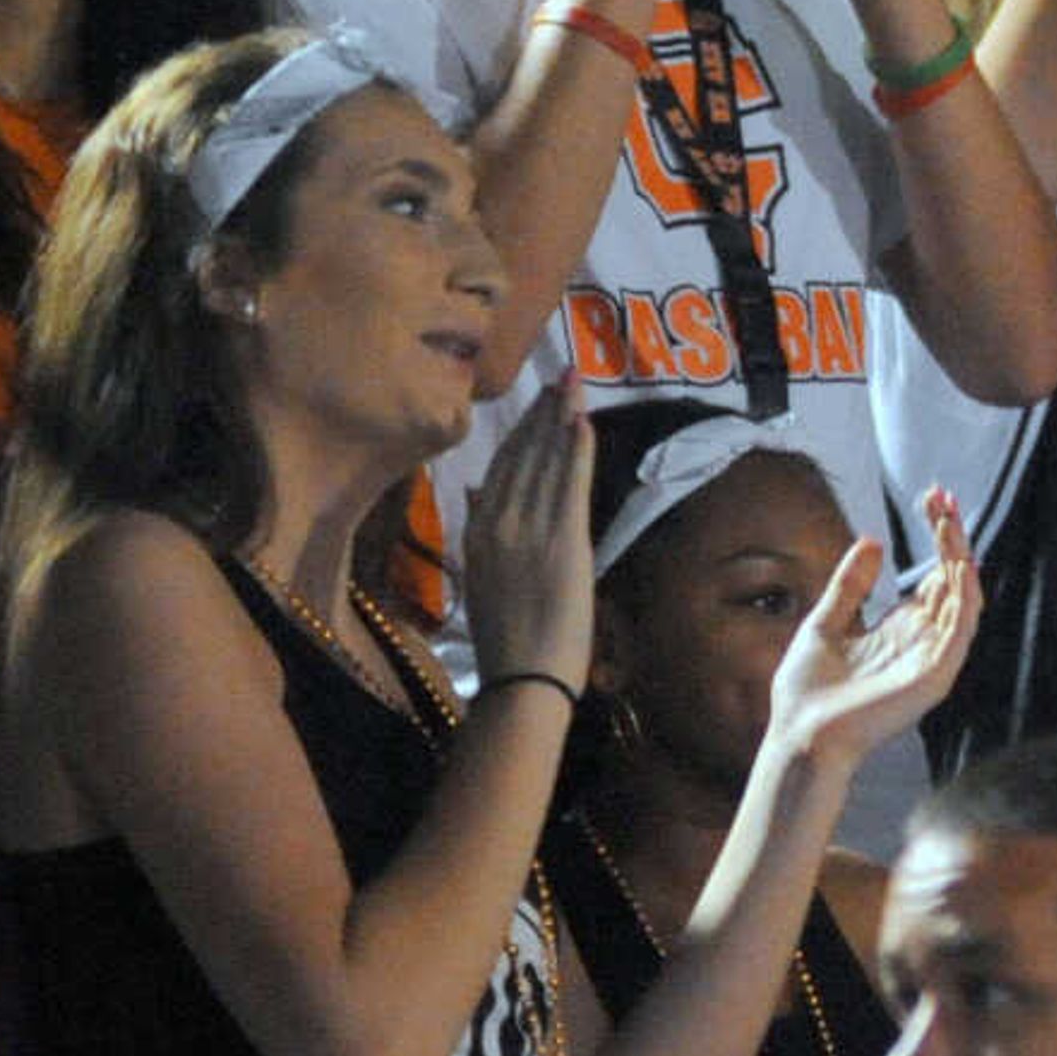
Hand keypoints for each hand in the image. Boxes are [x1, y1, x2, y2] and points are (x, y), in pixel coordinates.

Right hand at [464, 376, 594, 688]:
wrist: (522, 679)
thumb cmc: (508, 639)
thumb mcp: (482, 577)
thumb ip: (481, 530)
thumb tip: (474, 491)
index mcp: (476, 532)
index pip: (500, 467)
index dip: (521, 429)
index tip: (537, 400)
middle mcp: (497, 523)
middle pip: (522, 455)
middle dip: (543, 412)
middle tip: (562, 376)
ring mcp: (527, 531)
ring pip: (545, 462)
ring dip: (561, 419)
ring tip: (573, 384)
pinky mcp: (561, 543)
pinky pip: (568, 485)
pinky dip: (575, 449)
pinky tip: (582, 420)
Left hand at [763, 490, 977, 773]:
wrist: (800, 734)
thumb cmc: (808, 691)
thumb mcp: (825, 621)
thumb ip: (850, 586)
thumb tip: (873, 541)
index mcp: (900, 631)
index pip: (933, 577)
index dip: (937, 538)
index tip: (931, 498)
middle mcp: (922, 641)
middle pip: (950, 581)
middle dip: (950, 538)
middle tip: (941, 497)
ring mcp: (931, 658)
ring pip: (961, 599)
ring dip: (959, 557)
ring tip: (948, 520)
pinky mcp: (934, 675)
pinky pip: (961, 631)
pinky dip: (965, 596)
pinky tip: (960, 565)